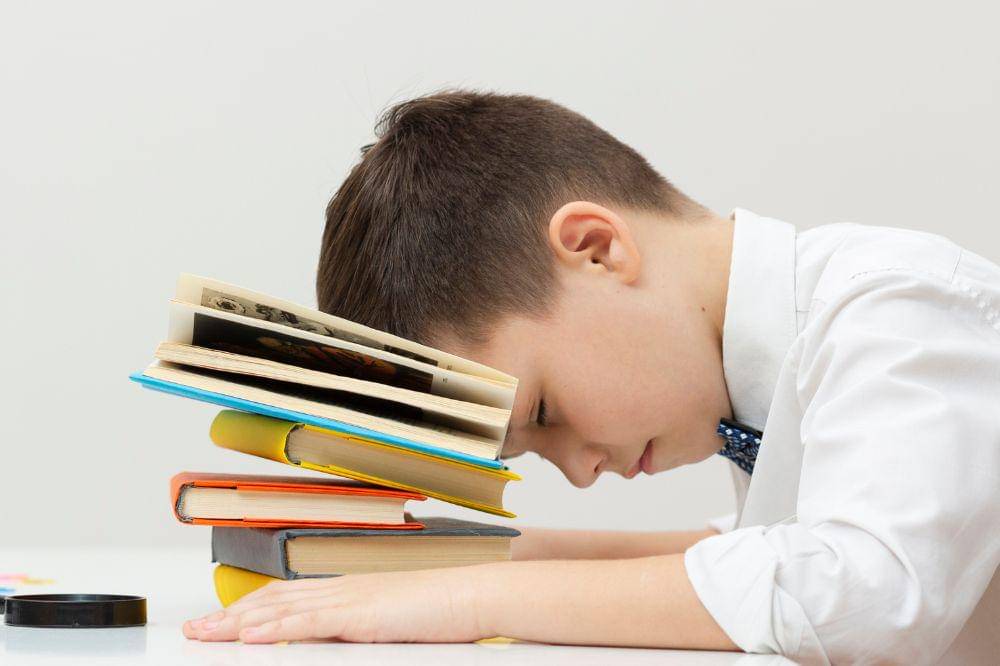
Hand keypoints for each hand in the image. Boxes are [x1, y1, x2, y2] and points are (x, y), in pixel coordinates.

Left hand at [183, 566, 486, 643]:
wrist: (474, 593)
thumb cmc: (444, 609)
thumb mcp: (393, 620)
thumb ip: (362, 628)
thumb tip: (339, 642)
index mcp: (348, 591)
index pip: (287, 599)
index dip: (249, 609)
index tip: (221, 622)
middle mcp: (341, 589)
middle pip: (273, 602)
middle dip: (229, 617)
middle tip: (194, 630)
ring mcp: (349, 599)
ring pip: (281, 610)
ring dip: (238, 622)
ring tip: (206, 633)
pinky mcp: (360, 614)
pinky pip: (309, 623)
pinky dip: (275, 628)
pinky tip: (249, 636)